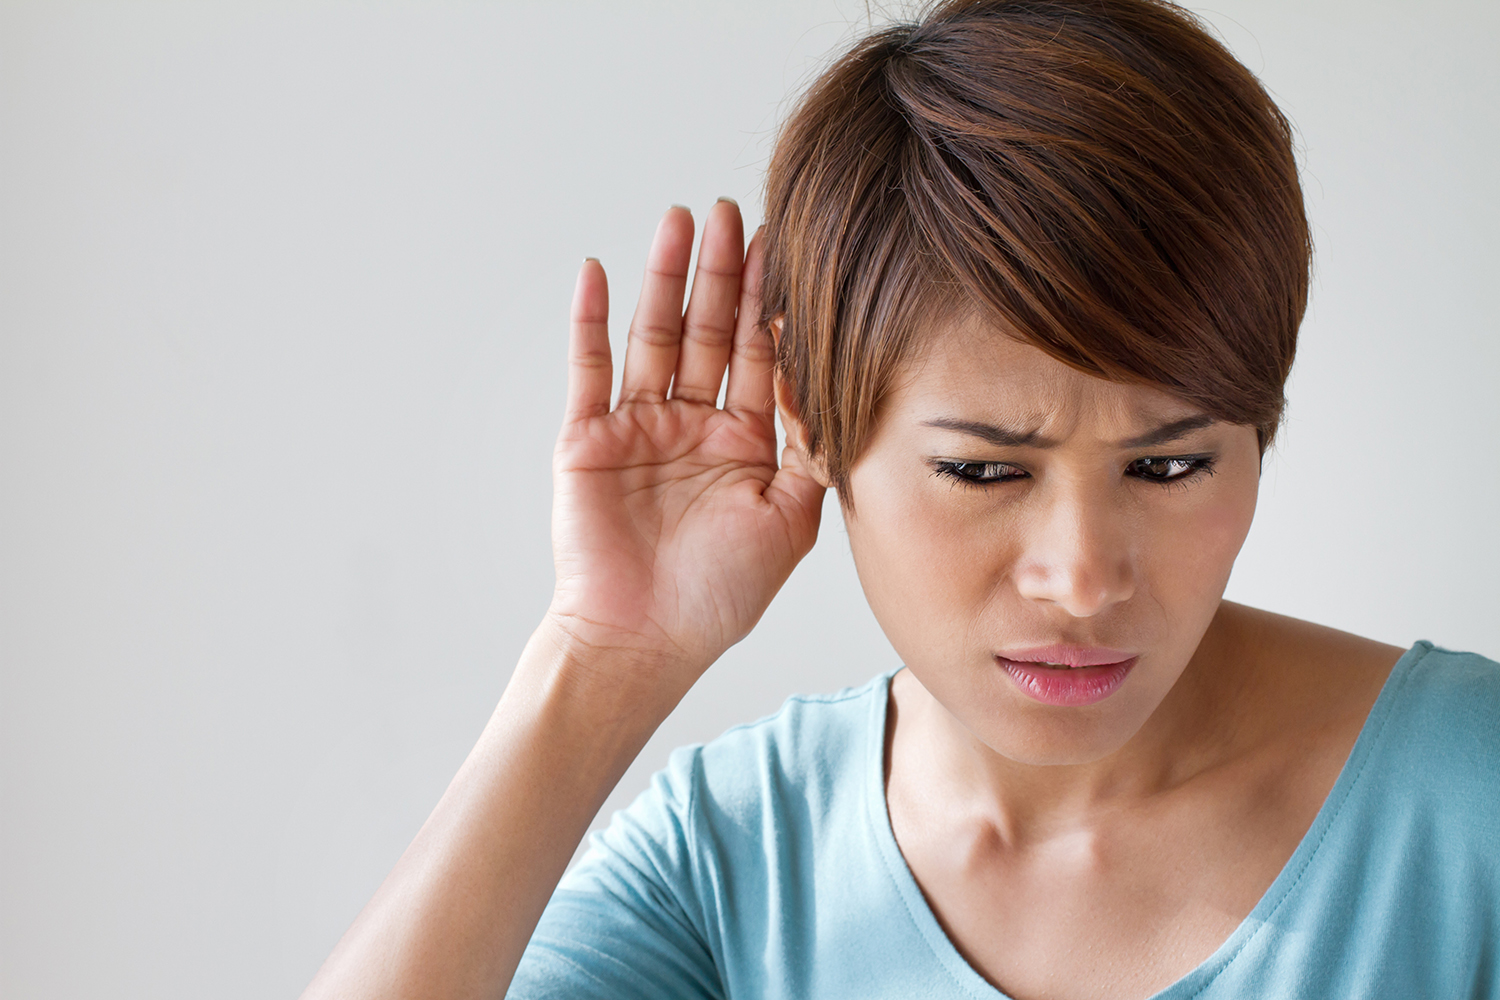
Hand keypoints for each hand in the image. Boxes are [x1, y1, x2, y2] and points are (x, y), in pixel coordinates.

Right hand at [546, 201, 825, 693]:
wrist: (640, 640)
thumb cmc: (718, 595)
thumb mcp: (791, 520)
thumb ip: (813, 450)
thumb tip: (835, 381)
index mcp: (744, 443)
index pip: (761, 356)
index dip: (772, 304)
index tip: (788, 247)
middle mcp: (693, 426)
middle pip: (709, 332)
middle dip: (722, 274)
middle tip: (733, 212)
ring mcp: (638, 428)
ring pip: (654, 337)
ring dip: (665, 280)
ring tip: (679, 222)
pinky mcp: (588, 438)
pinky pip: (589, 370)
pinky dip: (592, 322)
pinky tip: (602, 272)